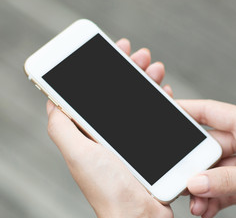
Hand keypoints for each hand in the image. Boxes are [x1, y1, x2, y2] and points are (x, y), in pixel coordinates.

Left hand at [47, 39, 172, 217]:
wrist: (139, 216)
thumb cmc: (109, 189)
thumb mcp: (78, 154)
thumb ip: (62, 127)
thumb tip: (53, 100)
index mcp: (91, 132)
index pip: (95, 91)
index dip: (105, 67)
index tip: (116, 50)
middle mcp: (110, 133)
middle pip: (121, 92)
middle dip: (132, 69)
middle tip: (142, 55)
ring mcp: (132, 139)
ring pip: (141, 101)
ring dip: (149, 81)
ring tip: (158, 69)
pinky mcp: (151, 146)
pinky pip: (158, 117)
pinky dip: (162, 102)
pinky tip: (167, 94)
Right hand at [183, 100, 235, 217]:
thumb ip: (231, 181)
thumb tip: (196, 182)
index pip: (212, 112)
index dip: (187, 110)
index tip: (165, 114)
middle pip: (210, 148)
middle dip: (192, 163)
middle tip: (176, 177)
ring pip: (217, 172)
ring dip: (204, 187)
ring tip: (193, 203)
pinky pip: (228, 189)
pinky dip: (216, 199)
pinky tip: (206, 209)